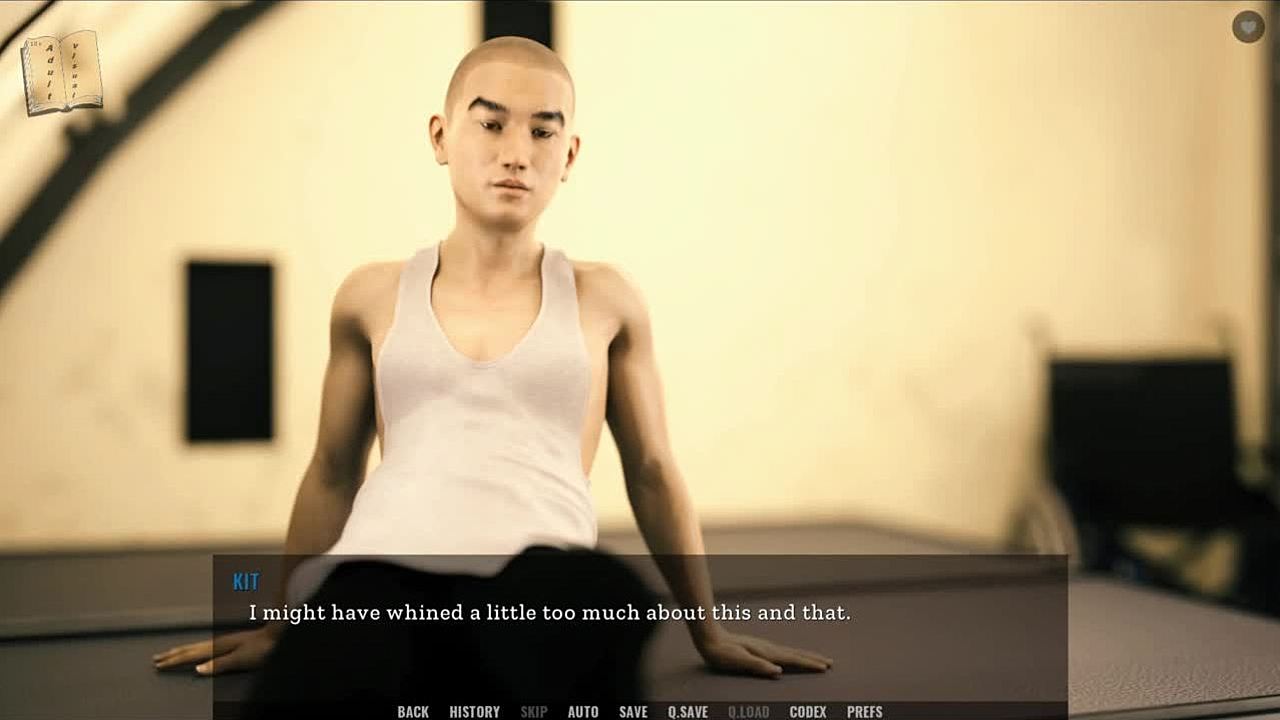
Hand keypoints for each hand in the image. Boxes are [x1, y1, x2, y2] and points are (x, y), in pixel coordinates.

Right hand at [151, 626, 277, 675]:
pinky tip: (197, 652)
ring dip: (182, 651)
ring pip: (197, 646)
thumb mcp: (241, 659)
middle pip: (191, 648)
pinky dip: (194, 650)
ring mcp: (225, 640)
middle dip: (173, 654)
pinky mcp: (231, 642)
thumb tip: (197, 669)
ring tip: (170, 653)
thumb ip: (219, 664)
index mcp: (218, 646)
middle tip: (156, 659)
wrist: (278, 635)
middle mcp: (219, 641)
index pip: (191, 654)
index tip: (159, 664)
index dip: (174, 660)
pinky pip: (205, 647)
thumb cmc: (262, 648)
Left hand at [694, 629, 833, 677]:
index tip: (824, 667)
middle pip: (796, 654)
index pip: (792, 660)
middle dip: (813, 658)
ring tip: (817, 658)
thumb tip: (778, 672)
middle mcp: (768, 648)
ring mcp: (764, 646)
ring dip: (805, 655)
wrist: (711, 638)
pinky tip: (792, 656)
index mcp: (766, 653)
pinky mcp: (759, 647)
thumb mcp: (738, 662)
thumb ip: (758, 667)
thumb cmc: (723, 653)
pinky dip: (793, 654)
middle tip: (830, 662)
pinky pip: (783, 652)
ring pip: (790, 651)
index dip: (809, 664)